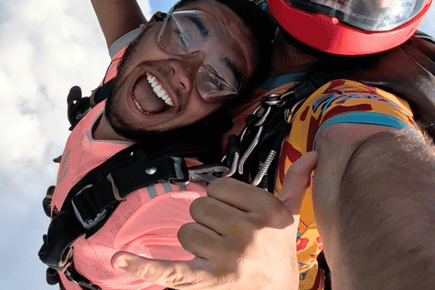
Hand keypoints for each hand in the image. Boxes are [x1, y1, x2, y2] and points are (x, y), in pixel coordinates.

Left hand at [112, 151, 318, 289]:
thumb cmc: (277, 256)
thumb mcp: (290, 219)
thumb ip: (295, 184)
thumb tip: (314, 156)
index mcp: (267, 210)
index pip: (219, 186)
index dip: (223, 202)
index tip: (237, 217)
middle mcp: (249, 231)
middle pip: (199, 208)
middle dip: (209, 223)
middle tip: (229, 241)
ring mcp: (228, 257)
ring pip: (185, 233)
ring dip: (196, 244)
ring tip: (219, 257)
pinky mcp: (207, 281)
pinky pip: (169, 268)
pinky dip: (142, 265)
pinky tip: (120, 259)